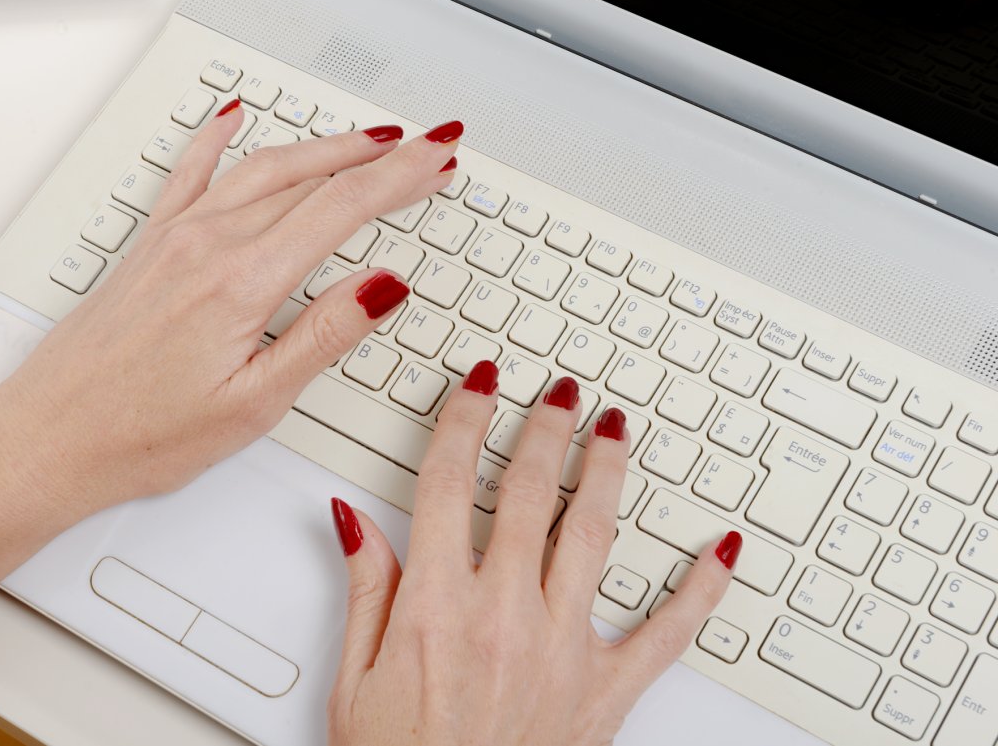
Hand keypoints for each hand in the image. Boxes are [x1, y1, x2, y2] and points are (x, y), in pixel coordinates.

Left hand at [0, 103, 462, 512]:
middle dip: (379, 157)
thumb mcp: (254, 403)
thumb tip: (382, 286)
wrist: (48, 438)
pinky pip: (189, 173)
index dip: (401, 177)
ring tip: (368, 137)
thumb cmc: (140, 434)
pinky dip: (217, 138)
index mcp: (242, 283)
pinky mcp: (148, 247)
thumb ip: (323, 335)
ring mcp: (174, 239)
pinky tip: (232, 117)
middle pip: (311, 177)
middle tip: (427, 144)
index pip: (342, 208)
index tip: (438, 159)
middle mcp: (206, 245)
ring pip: (261, 167)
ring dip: (322, 145)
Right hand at [327, 365, 742, 745]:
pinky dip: (702, 589)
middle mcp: (504, 615)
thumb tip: (354, 519)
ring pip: (592, 535)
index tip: (479, 385)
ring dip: (605, 473)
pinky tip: (723, 550)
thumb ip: (365, 588)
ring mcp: (561, 650)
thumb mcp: (355, 679)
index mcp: (436, 605)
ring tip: (614, 431)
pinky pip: (667, 633)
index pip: (446, 483)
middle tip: (558, 391)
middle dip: (543, 429)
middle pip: (526, 493)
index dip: (463, 421)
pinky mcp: (605, 692)